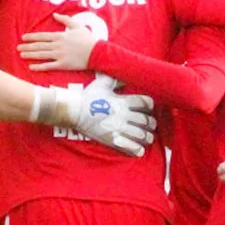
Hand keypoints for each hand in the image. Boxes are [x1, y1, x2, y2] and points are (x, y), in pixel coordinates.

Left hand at [18, 12, 104, 71]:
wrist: (97, 52)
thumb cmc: (88, 39)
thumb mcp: (78, 26)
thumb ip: (65, 19)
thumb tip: (55, 14)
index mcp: (60, 36)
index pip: (42, 36)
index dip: (32, 37)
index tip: (23, 37)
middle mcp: (58, 46)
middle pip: (39, 46)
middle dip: (28, 46)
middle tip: (18, 48)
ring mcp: (60, 55)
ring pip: (42, 55)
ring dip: (30, 55)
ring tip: (21, 55)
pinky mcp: (63, 65)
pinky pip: (49, 66)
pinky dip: (39, 66)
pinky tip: (31, 67)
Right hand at [40, 75, 156, 156]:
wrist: (74, 111)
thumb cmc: (88, 97)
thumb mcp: (102, 84)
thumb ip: (115, 80)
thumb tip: (124, 74)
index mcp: (122, 101)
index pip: (144, 103)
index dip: (149, 105)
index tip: (149, 107)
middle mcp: (123, 115)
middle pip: (145, 121)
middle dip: (151, 123)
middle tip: (151, 125)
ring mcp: (118, 128)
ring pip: (141, 135)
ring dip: (147, 137)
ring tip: (148, 138)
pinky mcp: (112, 140)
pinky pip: (130, 147)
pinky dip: (137, 149)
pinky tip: (140, 149)